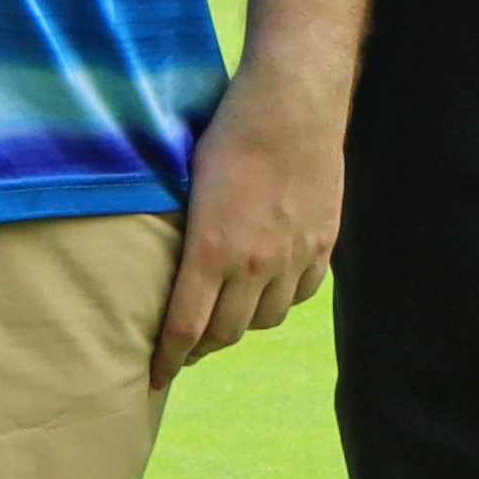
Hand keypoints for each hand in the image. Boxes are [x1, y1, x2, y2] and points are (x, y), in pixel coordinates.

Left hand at [158, 62, 345, 380]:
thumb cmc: (228, 132)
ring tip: (228, 316)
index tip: (156, 376)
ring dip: (242, 325)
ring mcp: (293, 256)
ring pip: (265, 319)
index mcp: (210, 249)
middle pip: (224, 332)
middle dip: (200, 348)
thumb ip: (185, 236)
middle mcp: (253, 263)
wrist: (292, 102)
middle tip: (186, 349)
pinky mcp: (322, 244)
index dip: (168, 359)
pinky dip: (281, 300)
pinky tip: (269, 289)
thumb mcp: (188, 184)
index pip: (185, 327)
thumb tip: (168, 271)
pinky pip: (301, 294)